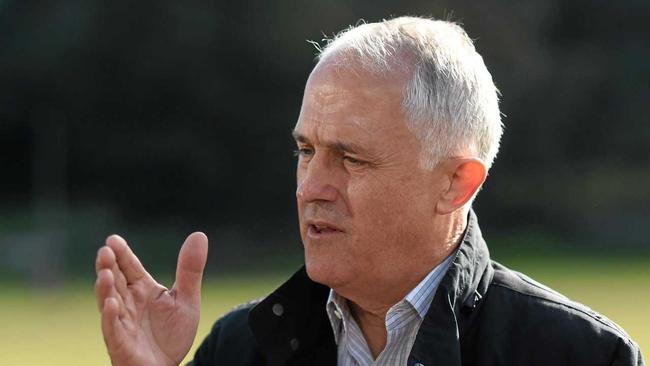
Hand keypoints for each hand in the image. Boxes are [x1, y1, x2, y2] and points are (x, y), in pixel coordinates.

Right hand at [95, 232, 207, 365]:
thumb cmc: (172, 333)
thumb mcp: (186, 299)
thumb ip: (189, 269)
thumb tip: (199, 234)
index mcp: (142, 289)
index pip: (129, 267)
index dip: (122, 254)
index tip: (113, 239)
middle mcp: (128, 303)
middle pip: (115, 281)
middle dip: (108, 266)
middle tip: (105, 250)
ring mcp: (122, 323)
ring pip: (109, 302)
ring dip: (104, 289)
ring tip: (105, 273)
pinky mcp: (121, 343)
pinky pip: (112, 330)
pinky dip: (110, 317)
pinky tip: (110, 304)